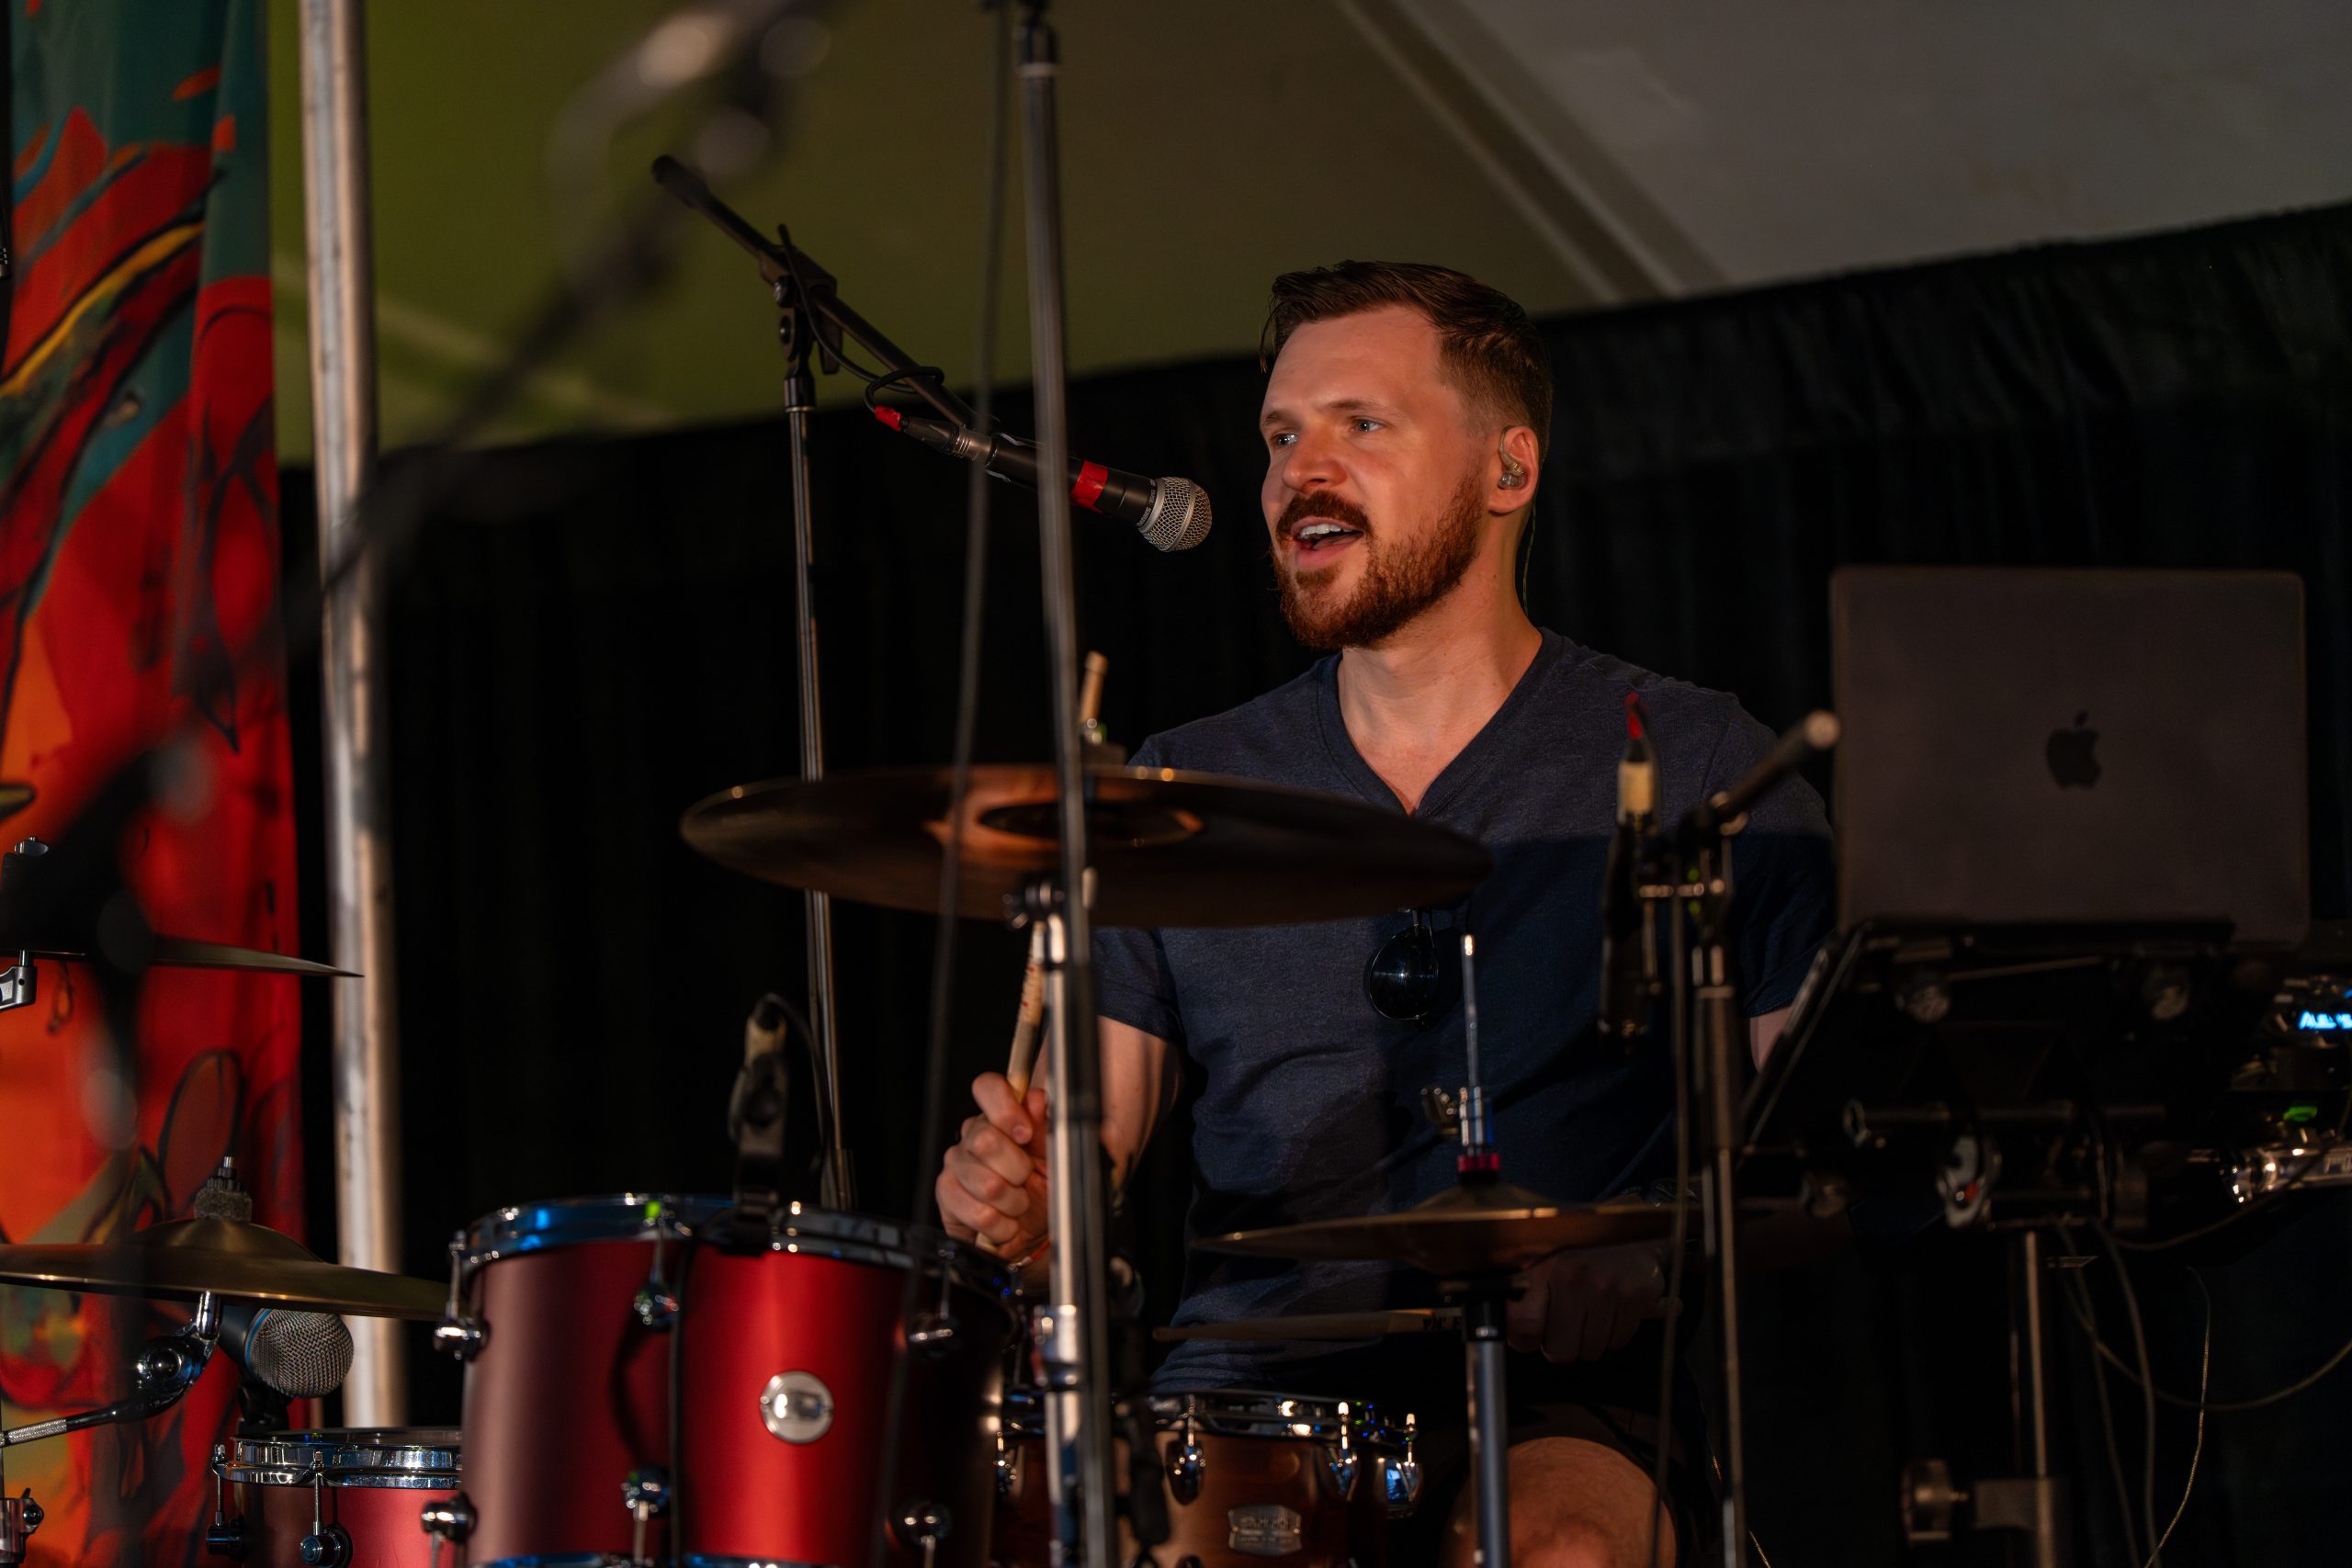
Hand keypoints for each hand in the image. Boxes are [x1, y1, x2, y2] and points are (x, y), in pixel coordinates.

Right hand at [936, 1073, 1051, 1264]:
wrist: (1030, 1231)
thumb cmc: (1041, 1188)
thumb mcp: (1053, 1156)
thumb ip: (1045, 1126)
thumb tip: (1036, 1098)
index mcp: (999, 1117)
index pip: (987, 1087)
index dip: (1005, 1108)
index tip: (1025, 1133)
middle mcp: (973, 1136)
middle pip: (986, 1140)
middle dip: (1017, 1169)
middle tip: (1026, 1178)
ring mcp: (956, 1164)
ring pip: (986, 1183)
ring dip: (1013, 1201)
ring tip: (1017, 1203)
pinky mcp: (946, 1193)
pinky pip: (978, 1211)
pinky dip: (1001, 1224)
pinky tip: (1004, 1221)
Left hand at [1505, 1241, 1669, 1362]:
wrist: (1629, 1235)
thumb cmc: (1583, 1256)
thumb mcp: (1545, 1267)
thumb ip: (1523, 1299)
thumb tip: (1510, 1330)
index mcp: (1545, 1271)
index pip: (1523, 1324)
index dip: (1525, 1339)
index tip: (1530, 1335)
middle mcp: (1574, 1278)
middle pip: (1559, 1352)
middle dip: (1563, 1344)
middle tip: (1568, 1321)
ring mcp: (1607, 1289)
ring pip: (1590, 1352)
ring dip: (1590, 1340)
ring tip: (1591, 1311)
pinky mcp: (1635, 1298)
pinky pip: (1617, 1342)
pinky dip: (1614, 1333)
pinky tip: (1611, 1310)